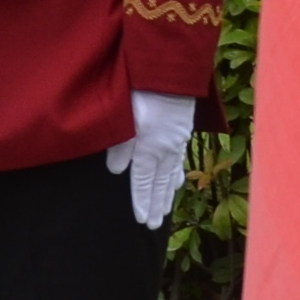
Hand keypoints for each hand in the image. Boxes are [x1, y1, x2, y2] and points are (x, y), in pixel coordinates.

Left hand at [114, 90, 195, 230]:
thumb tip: (116, 172)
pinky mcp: (183, 132)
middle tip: (155, 225)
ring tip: (166, 210)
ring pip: (172, 175)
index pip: (143, 183)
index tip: (141, 219)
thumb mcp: (124, 119)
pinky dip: (178, 176)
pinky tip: (178, 181)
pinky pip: (180, 162)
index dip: (141, 202)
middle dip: (157, 206)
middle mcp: (165, 151)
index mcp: (149, 150)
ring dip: (168, 195)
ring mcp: (177, 142)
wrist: (173, 74)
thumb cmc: (143, 93)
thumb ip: (119, 147)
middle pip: (160, 184)